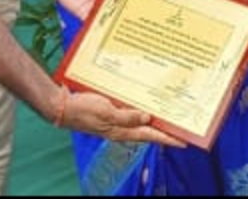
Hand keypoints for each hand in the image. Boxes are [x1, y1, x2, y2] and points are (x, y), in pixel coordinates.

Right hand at [62, 89, 185, 147]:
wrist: (63, 107)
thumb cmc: (83, 109)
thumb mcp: (106, 112)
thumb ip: (126, 116)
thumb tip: (147, 118)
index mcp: (121, 131)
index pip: (150, 136)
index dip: (167, 138)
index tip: (183, 141)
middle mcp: (121, 129)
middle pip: (149, 131)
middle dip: (165, 131)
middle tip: (182, 128)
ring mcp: (116, 122)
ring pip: (141, 122)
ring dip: (155, 120)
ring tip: (169, 116)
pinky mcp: (111, 114)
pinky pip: (131, 114)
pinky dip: (141, 111)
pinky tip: (146, 105)